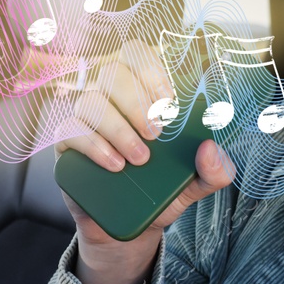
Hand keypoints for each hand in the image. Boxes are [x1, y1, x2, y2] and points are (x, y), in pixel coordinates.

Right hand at [55, 39, 233, 283]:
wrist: (127, 228)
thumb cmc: (159, 193)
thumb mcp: (195, 184)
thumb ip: (215, 170)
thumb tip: (210, 148)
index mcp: (143, 94)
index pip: (137, 55)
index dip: (151, 69)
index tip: (167, 101)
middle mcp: (112, 99)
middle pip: (113, 72)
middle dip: (136, 101)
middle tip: (155, 135)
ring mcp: (86, 120)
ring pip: (91, 101)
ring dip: (117, 128)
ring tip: (138, 160)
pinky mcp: (67, 144)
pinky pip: (70, 130)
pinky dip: (94, 145)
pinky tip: (114, 164)